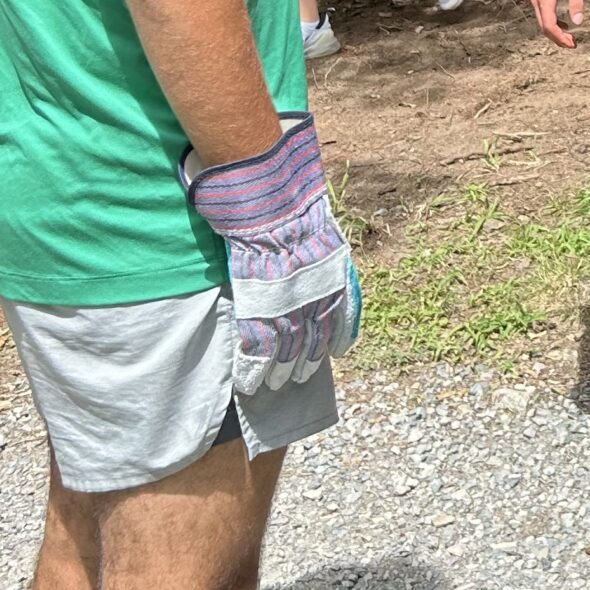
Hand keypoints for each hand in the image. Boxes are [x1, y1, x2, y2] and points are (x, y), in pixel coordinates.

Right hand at [183, 115, 362, 393]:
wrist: (273, 203)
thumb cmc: (296, 210)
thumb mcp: (327, 233)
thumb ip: (328, 256)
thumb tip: (327, 263)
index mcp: (334, 280)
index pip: (339, 321)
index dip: (334, 342)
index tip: (332, 355)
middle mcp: (316, 299)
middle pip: (310, 343)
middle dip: (303, 364)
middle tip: (296, 378)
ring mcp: (286, 306)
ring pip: (284, 352)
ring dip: (279, 373)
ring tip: (274, 385)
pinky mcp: (257, 309)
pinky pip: (256, 349)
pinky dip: (253, 370)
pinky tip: (250, 383)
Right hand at [531, 0, 584, 48]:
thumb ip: (576, 3)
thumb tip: (578, 23)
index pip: (549, 26)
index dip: (560, 38)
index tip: (572, 43)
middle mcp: (537, 0)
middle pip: (544, 27)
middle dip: (557, 38)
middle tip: (573, 44)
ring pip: (543, 22)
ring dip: (555, 32)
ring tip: (570, 37)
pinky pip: (544, 14)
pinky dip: (553, 23)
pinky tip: (565, 24)